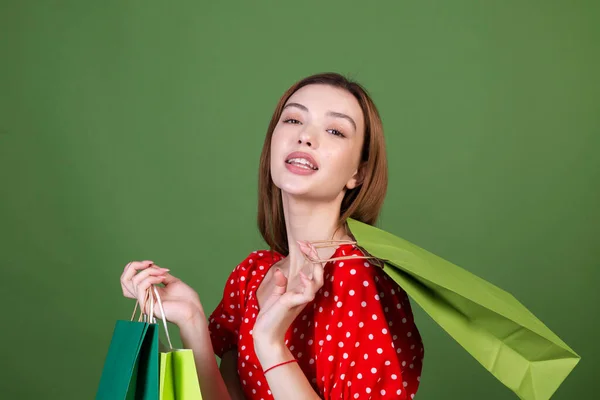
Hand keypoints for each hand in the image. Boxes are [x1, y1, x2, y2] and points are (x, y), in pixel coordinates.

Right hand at [120, 260, 204, 326]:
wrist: (193, 310)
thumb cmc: (186, 299)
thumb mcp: (172, 282)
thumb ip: (159, 274)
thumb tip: (151, 265)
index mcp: (149, 291)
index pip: (130, 278)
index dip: (136, 267)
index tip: (150, 262)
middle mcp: (144, 296)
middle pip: (124, 280)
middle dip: (134, 266)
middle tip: (149, 263)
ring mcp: (145, 301)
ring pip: (135, 281)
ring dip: (149, 272)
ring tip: (162, 273)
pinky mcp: (147, 305)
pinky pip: (141, 288)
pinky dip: (151, 279)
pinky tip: (162, 278)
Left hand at [253, 241, 324, 357]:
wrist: (265, 334)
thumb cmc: (271, 317)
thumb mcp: (275, 296)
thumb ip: (280, 284)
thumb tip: (279, 272)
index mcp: (301, 291)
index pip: (312, 271)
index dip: (310, 256)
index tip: (302, 243)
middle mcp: (304, 294)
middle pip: (319, 273)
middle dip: (314, 256)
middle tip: (305, 244)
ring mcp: (301, 300)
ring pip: (318, 282)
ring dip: (315, 267)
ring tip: (307, 253)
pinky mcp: (294, 304)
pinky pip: (308, 293)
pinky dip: (307, 283)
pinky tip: (301, 275)